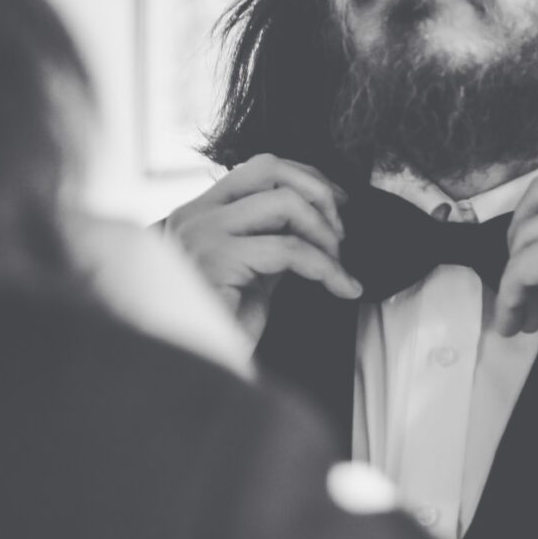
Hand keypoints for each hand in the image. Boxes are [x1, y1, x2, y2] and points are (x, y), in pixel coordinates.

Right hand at [165, 155, 361, 341]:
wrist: (204, 371)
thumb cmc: (228, 325)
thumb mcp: (255, 268)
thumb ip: (274, 236)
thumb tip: (318, 216)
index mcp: (199, 212)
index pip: (259, 167)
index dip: (307, 177)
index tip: (340, 202)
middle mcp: (194, 215)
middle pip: (271, 171)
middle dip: (319, 196)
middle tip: (341, 235)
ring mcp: (201, 234)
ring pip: (285, 205)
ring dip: (324, 234)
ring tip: (337, 265)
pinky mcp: (217, 260)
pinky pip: (290, 250)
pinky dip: (327, 268)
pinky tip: (343, 287)